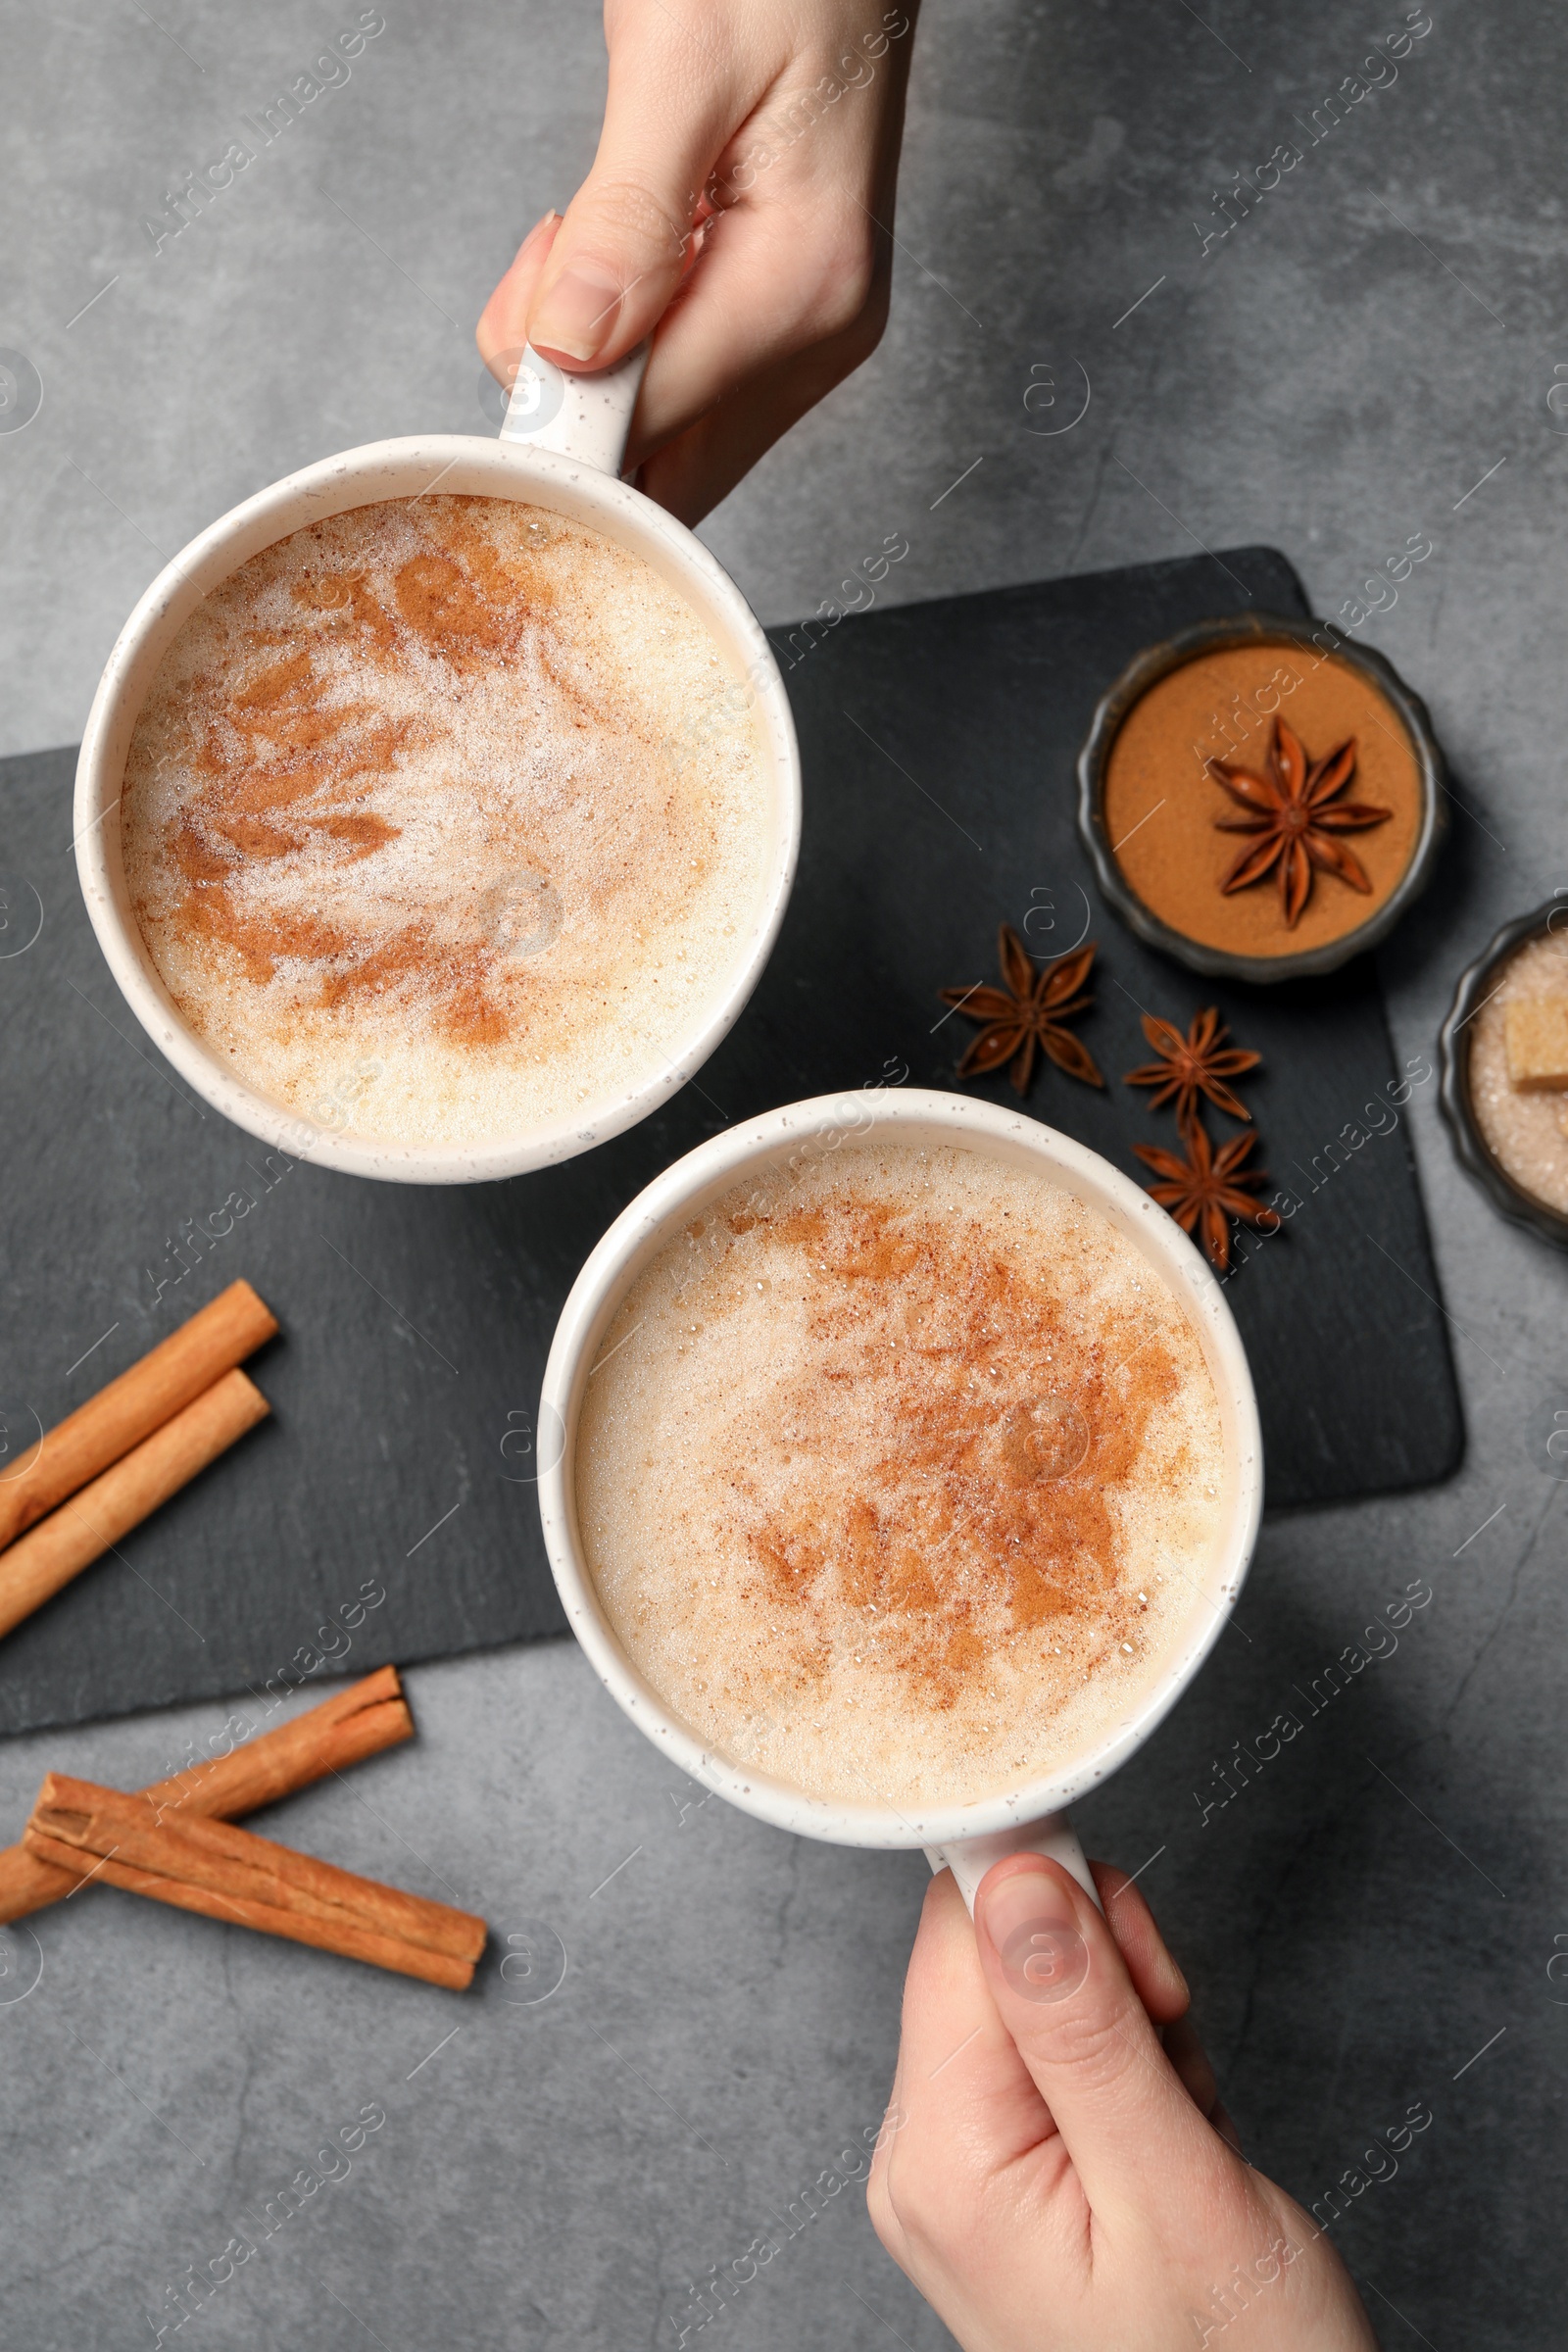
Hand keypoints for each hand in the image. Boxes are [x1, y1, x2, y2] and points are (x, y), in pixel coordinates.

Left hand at [477, 1, 917, 522]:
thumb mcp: (681, 64)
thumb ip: (626, 217)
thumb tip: (570, 346)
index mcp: (805, 287)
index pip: (656, 425)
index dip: (562, 402)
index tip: (517, 325)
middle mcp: (816, 334)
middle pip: (664, 465)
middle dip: (571, 399)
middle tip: (546, 269)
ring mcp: (801, 334)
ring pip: (662, 433)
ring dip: (587, 363)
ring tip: (584, 233)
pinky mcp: (776, 318)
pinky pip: (675, 383)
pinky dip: (616, 340)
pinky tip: (614, 251)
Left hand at [868, 1855, 1378, 2351]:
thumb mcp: (1173, 2189)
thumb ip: (1084, 2026)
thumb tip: (1015, 1875)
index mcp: (942, 2157)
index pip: (960, 1934)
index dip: (1065, 1915)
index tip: (1149, 1980)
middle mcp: (924, 2158)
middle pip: (999, 1959)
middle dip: (1114, 1988)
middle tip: (1179, 2079)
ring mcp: (961, 2173)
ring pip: (1044, 2002)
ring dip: (1139, 2039)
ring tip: (1185, 2137)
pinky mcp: (1005, 2178)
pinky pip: (1062, 2061)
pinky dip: (1138, 2083)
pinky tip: (1173, 2151)